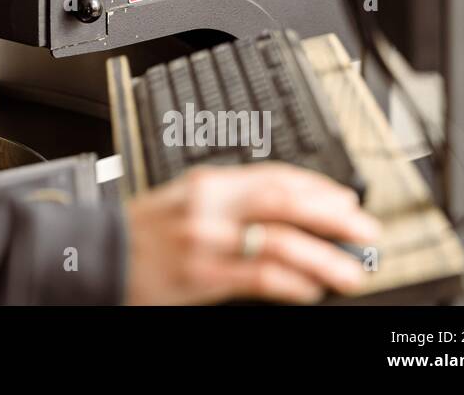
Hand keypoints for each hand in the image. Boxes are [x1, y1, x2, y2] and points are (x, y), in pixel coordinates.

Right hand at [123, 162, 380, 304]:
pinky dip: (293, 282)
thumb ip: (233, 202)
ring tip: (351, 271)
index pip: (275, 175)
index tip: (348, 201)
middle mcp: (209, 205)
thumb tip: (292, 212)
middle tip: (366, 230)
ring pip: (280, 240)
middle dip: (334, 216)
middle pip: (285, 201)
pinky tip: (310, 289)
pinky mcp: (201, 274)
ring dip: (325, 257)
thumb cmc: (144, 232)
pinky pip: (260, 275)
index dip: (319, 187)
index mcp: (208, 181)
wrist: (97, 255)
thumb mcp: (187, 202)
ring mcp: (205, 239)